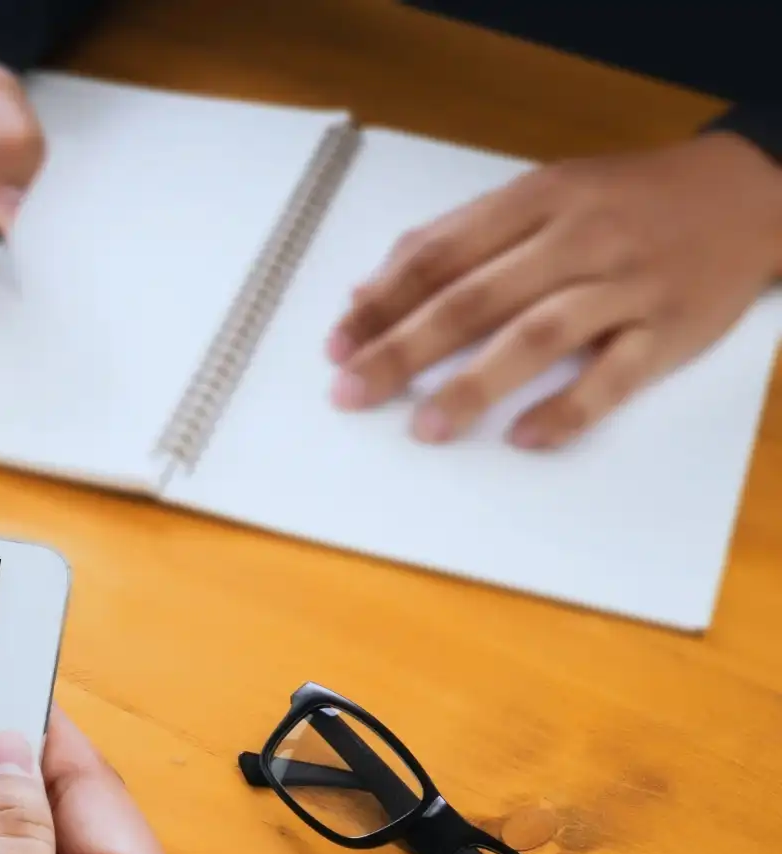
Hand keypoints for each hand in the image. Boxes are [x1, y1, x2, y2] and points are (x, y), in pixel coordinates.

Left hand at [327, 132, 781, 448]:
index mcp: (536, 199)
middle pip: (476, 298)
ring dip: (476, 385)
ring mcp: (626, 285)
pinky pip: (615, 375)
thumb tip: (370, 291)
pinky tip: (524, 436)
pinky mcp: (670, 329)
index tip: (337, 344)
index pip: (440, 255)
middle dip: (404, 349)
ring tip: (425, 426)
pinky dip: (568, 409)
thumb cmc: (625, 199)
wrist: (748, 192)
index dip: (383, 302)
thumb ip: (457, 237)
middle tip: (352, 392)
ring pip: (539, 335)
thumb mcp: (542, 193)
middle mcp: (578, 239)